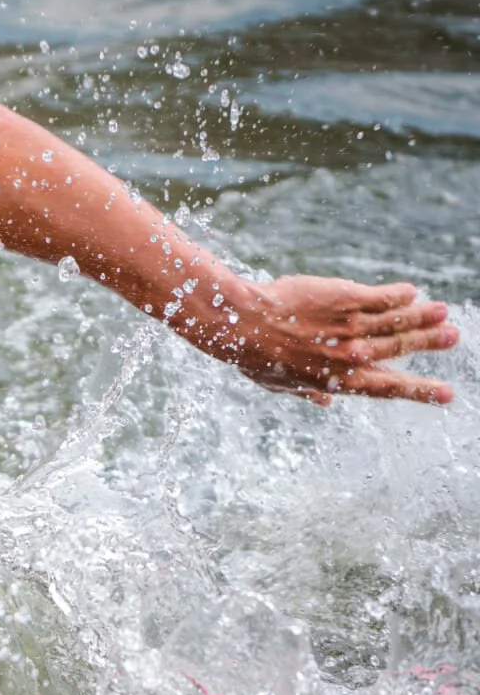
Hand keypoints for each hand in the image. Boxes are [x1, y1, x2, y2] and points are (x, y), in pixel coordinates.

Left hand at [221, 276, 458, 406]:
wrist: (242, 324)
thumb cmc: (254, 357)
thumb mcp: (279, 384)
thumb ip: (308, 392)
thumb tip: (324, 403)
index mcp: (339, 381)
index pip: (388, 388)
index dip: (420, 391)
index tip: (447, 394)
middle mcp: (351, 356)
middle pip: (399, 349)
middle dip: (428, 343)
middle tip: (452, 337)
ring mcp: (350, 326)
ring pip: (396, 321)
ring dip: (422, 317)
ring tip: (443, 312)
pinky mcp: (344, 298)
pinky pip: (380, 297)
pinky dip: (397, 295)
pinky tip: (410, 292)